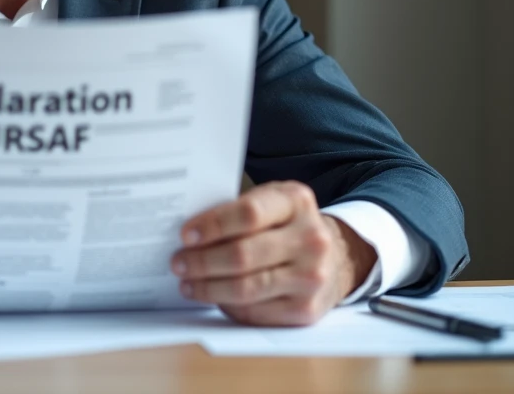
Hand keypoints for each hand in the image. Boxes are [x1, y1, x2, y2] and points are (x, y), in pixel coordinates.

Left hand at [170, 181, 376, 325]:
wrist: (335, 258)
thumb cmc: (287, 226)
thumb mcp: (272, 202)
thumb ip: (238, 210)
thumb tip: (189, 233)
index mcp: (296, 202)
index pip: (248, 213)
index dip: (212, 225)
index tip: (185, 235)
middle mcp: (310, 239)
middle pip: (243, 254)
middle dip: (202, 261)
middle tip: (177, 263)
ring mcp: (311, 277)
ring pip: (246, 288)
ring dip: (208, 287)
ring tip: (187, 283)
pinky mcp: (306, 310)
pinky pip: (255, 311)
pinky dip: (227, 306)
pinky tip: (213, 297)